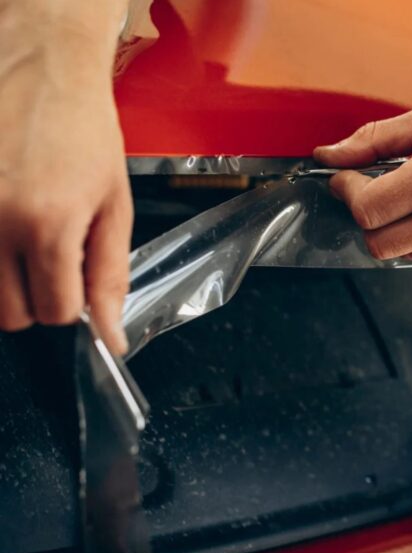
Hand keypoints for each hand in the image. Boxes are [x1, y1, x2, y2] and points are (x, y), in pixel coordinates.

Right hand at [0, 73, 131, 353]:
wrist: (45, 71)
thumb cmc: (85, 133)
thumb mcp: (114, 205)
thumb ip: (109, 274)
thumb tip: (111, 336)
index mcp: (48, 224)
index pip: (54, 311)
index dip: (71, 302)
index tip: (77, 278)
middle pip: (9, 313)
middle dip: (36, 297)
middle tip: (51, 257)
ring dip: (5, 281)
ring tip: (26, 237)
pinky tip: (5, 222)